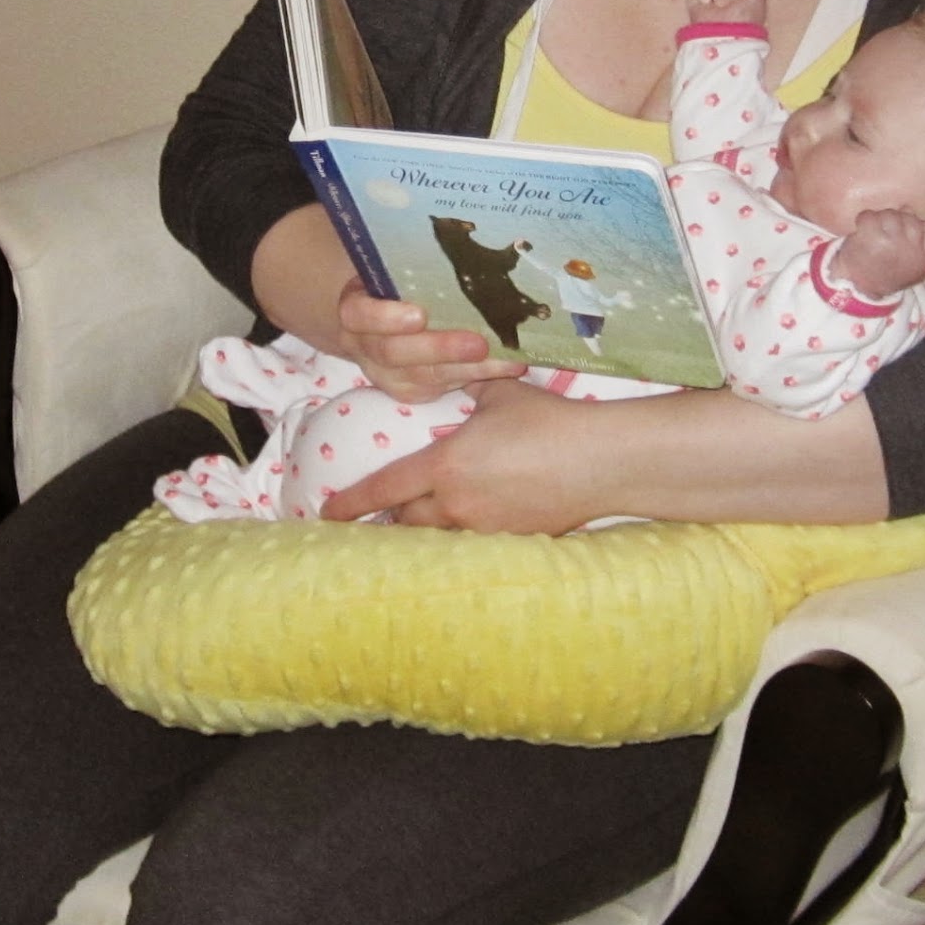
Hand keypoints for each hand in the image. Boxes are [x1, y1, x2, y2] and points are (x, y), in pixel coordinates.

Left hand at [320, 378, 599, 532]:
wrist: (598, 461)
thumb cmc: (547, 421)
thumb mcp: (500, 396)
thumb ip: (468, 392)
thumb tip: (456, 380)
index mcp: (445, 465)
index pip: (384, 488)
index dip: (351, 502)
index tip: (327, 512)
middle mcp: (455, 504)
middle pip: (404, 522)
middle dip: (387, 519)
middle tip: (373, 519)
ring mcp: (482, 529)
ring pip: (435, 539)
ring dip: (421, 533)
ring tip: (411, 529)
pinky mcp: (510, 542)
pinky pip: (470, 544)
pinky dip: (459, 537)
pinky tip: (466, 530)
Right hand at [335, 279, 526, 403]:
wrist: (388, 319)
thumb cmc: (400, 285)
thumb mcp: (398, 270)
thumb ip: (417, 262)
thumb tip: (459, 235)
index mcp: (355, 307)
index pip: (358, 314)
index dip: (386, 318)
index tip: (420, 315)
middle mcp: (363, 345)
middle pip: (394, 353)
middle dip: (440, 349)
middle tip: (479, 343)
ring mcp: (385, 373)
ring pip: (422, 376)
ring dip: (468, 369)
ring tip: (506, 360)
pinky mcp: (408, 391)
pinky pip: (440, 388)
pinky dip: (475, 377)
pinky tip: (505, 366)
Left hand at [830, 209, 924, 298]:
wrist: (858, 286)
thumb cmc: (886, 271)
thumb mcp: (909, 261)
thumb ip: (915, 236)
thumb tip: (907, 209)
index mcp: (923, 257)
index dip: (919, 228)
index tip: (907, 237)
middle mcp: (910, 248)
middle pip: (910, 218)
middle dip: (897, 222)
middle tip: (886, 234)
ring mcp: (891, 241)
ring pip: (890, 214)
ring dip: (880, 219)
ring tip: (875, 232)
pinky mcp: (869, 237)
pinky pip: (869, 216)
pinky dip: (864, 219)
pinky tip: (863, 229)